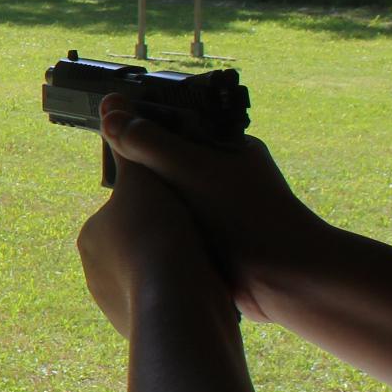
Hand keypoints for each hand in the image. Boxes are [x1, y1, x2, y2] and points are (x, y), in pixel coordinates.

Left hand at [77, 160, 230, 340]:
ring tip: (208, 263)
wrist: (177, 305)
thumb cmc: (161, 234)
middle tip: (201, 235)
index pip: (127, 214)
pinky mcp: (140, 332)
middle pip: (140, 247)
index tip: (184, 208)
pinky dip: (183, 299)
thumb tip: (112, 108)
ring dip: (177, 272)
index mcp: (91, 237)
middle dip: (167, 242)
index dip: (159, 207)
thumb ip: (132, 148)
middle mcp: (94, 274)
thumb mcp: (148, 180)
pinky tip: (207, 292)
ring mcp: (115, 307)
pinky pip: (165, 307)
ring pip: (153, 279)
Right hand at [97, 99, 335, 325]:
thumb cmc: (248, 215)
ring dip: (147, 203)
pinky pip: (171, 224)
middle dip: (138, 170)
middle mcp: (218, 170)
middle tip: (112, 178)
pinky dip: (156, 228)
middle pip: (163, 160)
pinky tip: (138, 235)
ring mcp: (213, 205)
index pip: (170, 123)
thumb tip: (109, 113)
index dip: (137, 127)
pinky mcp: (208, 235)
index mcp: (222, 142)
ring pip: (165, 195)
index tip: (106, 134)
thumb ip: (148, 143)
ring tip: (122, 208)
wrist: (285, 278)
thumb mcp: (190, 170)